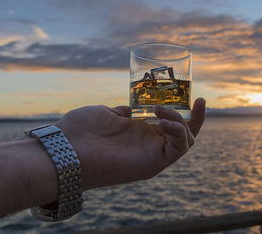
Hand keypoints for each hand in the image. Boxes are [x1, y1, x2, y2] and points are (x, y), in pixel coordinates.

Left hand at [56, 98, 205, 189]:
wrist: (64, 149)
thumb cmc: (80, 131)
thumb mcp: (108, 114)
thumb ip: (126, 113)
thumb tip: (136, 107)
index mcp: (139, 134)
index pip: (170, 125)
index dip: (185, 113)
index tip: (196, 98)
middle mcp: (149, 146)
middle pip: (184, 134)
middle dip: (195, 118)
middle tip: (196, 101)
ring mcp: (152, 155)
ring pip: (185, 140)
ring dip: (180, 121)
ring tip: (161, 110)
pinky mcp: (153, 163)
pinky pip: (178, 149)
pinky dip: (178, 132)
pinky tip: (163, 121)